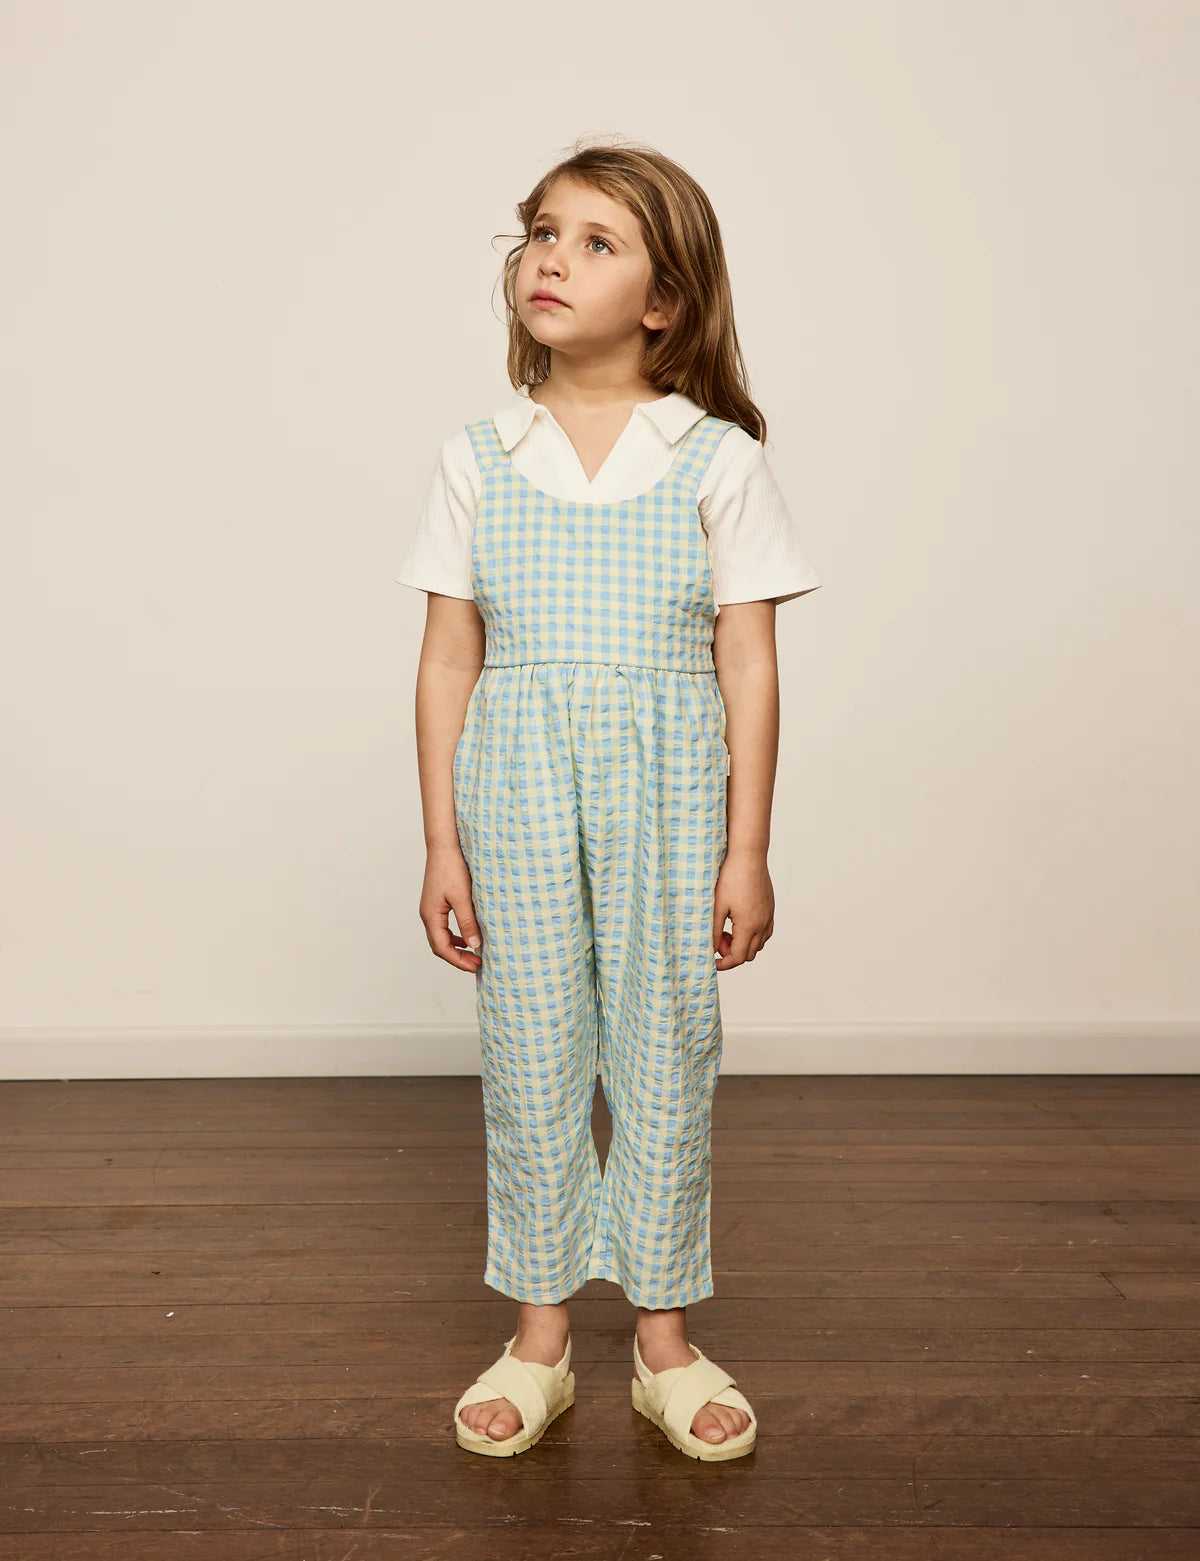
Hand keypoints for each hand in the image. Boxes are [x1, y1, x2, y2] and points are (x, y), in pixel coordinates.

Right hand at [420, 844, 483, 971]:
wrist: (445, 845)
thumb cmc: (452, 868)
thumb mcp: (463, 897)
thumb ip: (468, 922)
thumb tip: (474, 945)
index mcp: (431, 915)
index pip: (442, 948)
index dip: (458, 961)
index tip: (476, 967)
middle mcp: (428, 914)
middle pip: (440, 946)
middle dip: (458, 958)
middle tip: (478, 965)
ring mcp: (431, 909)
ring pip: (442, 937)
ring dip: (457, 948)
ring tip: (475, 954)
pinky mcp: (437, 903)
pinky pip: (445, 927)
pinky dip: (456, 936)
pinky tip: (469, 936)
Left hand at [712, 848, 773, 969]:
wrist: (749, 856)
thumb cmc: (731, 878)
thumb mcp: (717, 906)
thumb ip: (713, 930)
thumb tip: (710, 949)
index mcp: (748, 926)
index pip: (738, 957)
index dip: (724, 964)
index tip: (712, 962)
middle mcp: (762, 924)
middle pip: (749, 954)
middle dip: (732, 953)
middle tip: (718, 938)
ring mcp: (769, 917)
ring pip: (759, 944)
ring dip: (743, 944)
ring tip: (727, 929)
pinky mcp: (770, 909)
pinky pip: (765, 932)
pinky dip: (753, 935)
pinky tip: (739, 923)